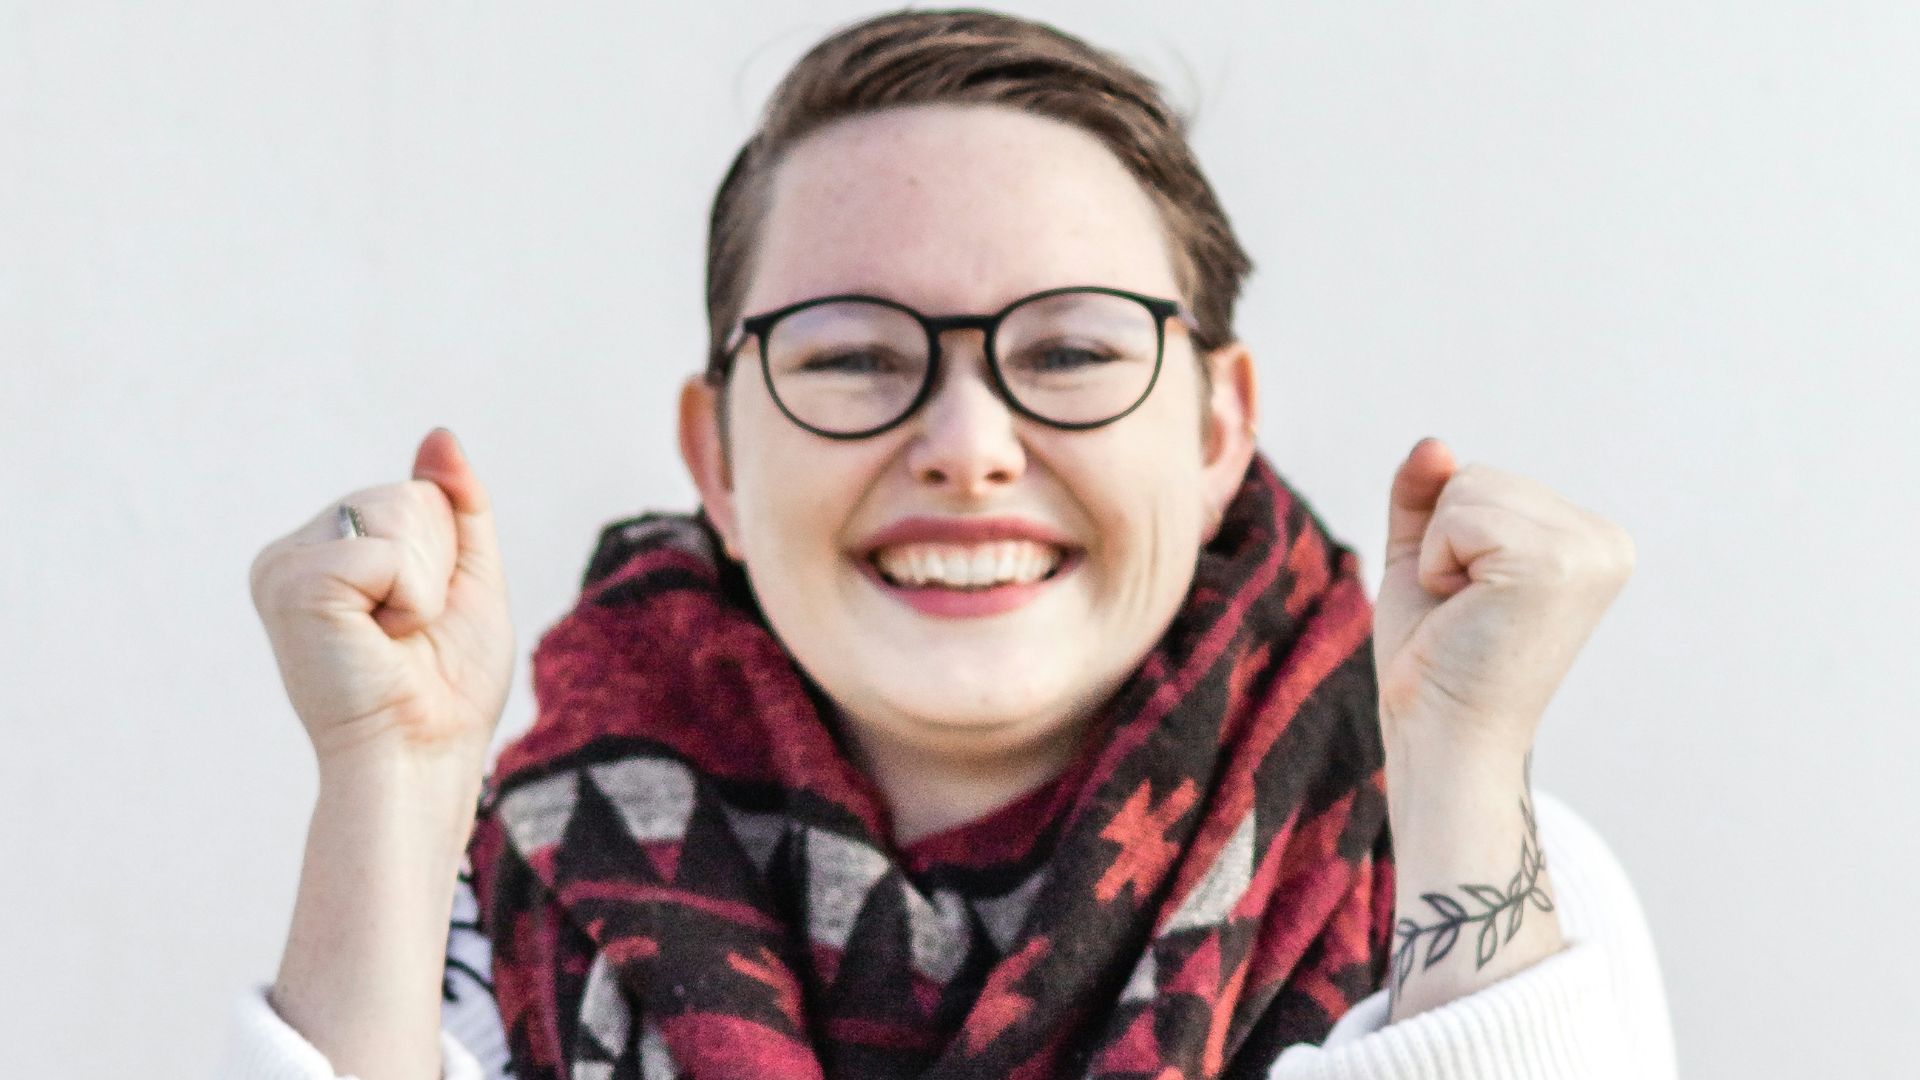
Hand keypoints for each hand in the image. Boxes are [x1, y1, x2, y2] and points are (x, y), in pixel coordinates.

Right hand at [248, 428, 514, 767]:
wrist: (422, 757)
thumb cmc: (445, 687)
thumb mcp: (467, 579)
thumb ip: (457, 506)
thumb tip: (439, 434)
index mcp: (326, 551)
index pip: (416, 494)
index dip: (445, 558)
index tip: (417, 620)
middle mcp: (292, 553)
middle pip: (408, 495)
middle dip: (437, 566)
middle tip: (407, 633)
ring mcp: (283, 566)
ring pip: (399, 512)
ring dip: (425, 584)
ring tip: (392, 637)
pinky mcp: (291, 583)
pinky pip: (388, 550)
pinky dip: (411, 598)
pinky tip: (380, 640)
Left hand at [1373, 437, 1634, 756]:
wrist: (1440, 734)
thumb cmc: (1435, 657)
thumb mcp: (1424, 559)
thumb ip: (1426, 496)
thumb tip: (1433, 444)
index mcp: (1591, 539)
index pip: (1484, 479)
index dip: (1447, 539)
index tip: (1472, 603)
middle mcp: (1606, 541)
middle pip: (1475, 475)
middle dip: (1443, 542)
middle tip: (1465, 612)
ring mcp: (1588, 551)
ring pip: (1464, 488)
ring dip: (1439, 555)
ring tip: (1467, 613)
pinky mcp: (1554, 565)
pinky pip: (1457, 518)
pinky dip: (1437, 565)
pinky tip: (1463, 612)